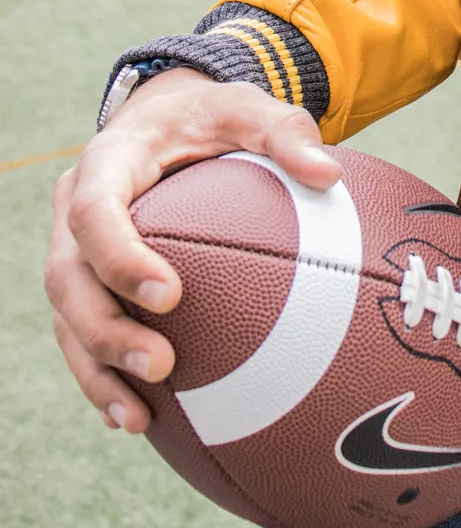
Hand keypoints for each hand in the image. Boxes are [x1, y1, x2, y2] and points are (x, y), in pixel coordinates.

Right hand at [45, 67, 339, 433]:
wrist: (169, 116)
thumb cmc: (214, 117)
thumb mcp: (251, 108)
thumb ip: (286, 133)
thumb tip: (329, 172)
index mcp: (108, 160)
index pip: (94, 211)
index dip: (121, 257)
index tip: (170, 295)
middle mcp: (74, 206)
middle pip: (67, 277)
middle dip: (105, 329)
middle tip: (161, 366)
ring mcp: (74, 249)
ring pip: (66, 318)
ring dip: (97, 370)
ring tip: (138, 417)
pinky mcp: (87, 282)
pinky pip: (80, 336)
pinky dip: (103, 378)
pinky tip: (137, 419)